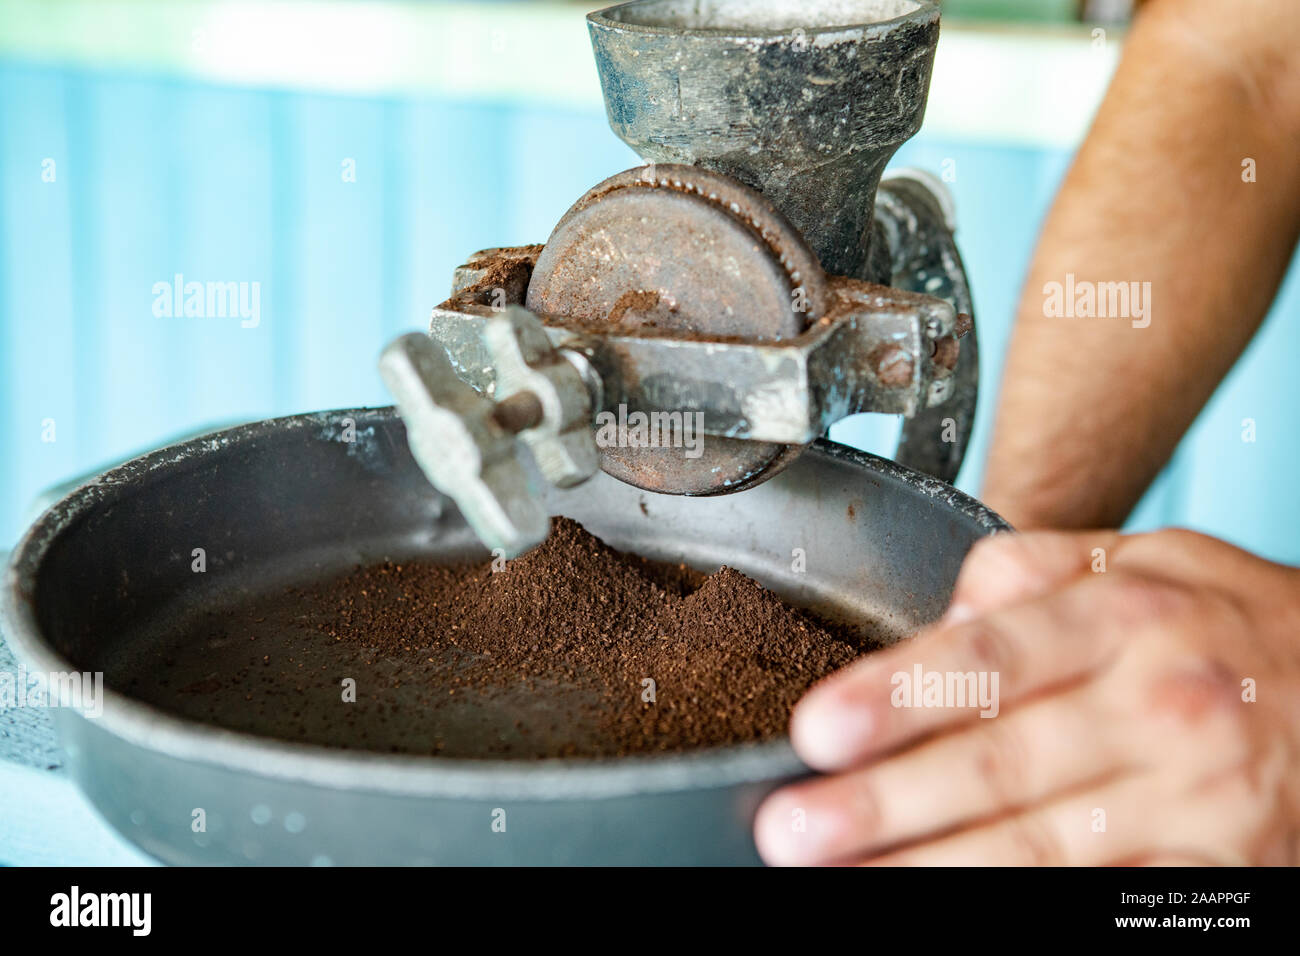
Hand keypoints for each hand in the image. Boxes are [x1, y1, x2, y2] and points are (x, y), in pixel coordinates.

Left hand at [755, 529, 1299, 864]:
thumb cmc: (1232, 623)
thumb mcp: (1147, 558)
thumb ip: (1031, 573)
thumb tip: (936, 616)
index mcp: (1126, 620)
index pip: (990, 659)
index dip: (898, 698)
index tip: (819, 730)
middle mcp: (1160, 710)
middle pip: (999, 765)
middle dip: (885, 805)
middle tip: (793, 829)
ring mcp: (1196, 804)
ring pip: (1040, 850)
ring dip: (932, 871)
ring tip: (847, 882)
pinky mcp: (1219, 876)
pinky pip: (1103, 907)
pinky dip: (1022, 913)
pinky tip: (951, 910)